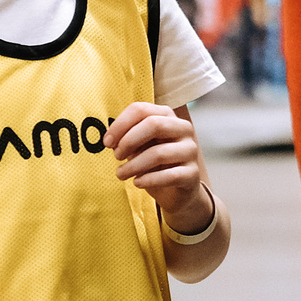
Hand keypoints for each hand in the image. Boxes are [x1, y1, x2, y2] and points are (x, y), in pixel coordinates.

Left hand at [107, 102, 213, 231]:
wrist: (176, 191)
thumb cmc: (153, 163)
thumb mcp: (138, 146)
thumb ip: (127, 138)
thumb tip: (111, 141)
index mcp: (167, 115)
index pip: (141, 109)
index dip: (120, 124)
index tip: (107, 142)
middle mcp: (183, 128)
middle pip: (154, 125)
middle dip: (128, 141)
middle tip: (116, 156)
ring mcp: (190, 150)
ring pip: (159, 153)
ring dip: (133, 166)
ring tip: (121, 174)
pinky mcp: (193, 173)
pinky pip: (169, 176)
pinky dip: (148, 180)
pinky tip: (137, 182)